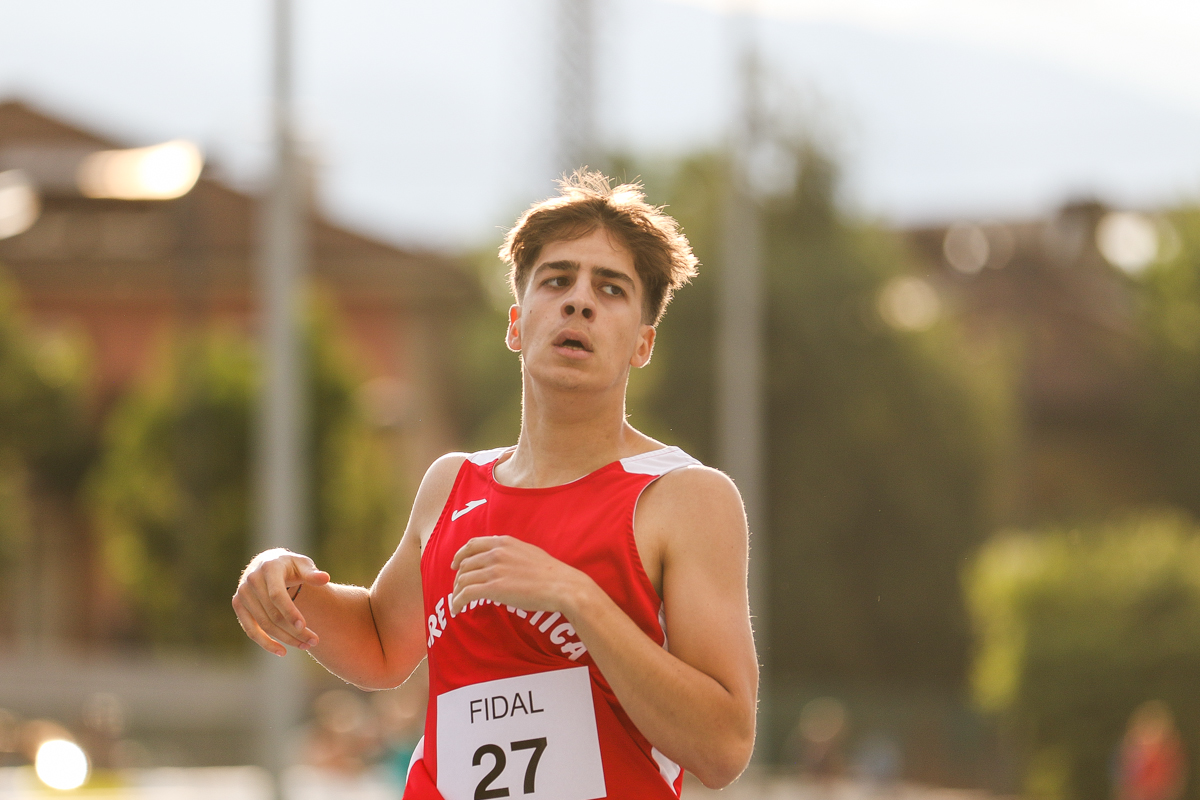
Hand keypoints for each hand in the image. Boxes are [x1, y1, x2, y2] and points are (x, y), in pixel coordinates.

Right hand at [232, 548, 330, 655]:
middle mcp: (252, 580)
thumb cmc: (289, 565)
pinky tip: (282, 651)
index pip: (277, 595)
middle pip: (273, 614)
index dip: (289, 612)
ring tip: (305, 646)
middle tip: (314, 641)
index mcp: (269, 568)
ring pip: (264, 625)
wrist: (267, 563)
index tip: (303, 626)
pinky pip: (250, 630)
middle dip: (294, 630)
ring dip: (285, 639)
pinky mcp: (238, 604)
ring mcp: (243, 593)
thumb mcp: (302, 563)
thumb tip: (325, 579)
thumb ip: (312, 573)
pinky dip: (266, 643)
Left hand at [450, 536, 590, 615]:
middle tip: (458, 589)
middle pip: (465, 564)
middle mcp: (496, 553)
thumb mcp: (528, 551)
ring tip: (456, 602)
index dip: (460, 555)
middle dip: (458, 578)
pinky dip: (457, 602)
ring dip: (456, 592)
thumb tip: (502, 559)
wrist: (561, 586)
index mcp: (504, 542)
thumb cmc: (550, 573)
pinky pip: (466, 594)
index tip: (455, 565)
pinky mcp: (494, 588)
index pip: (472, 544)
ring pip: (463, 580)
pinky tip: (457, 610)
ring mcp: (494, 570)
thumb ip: (511, 552)